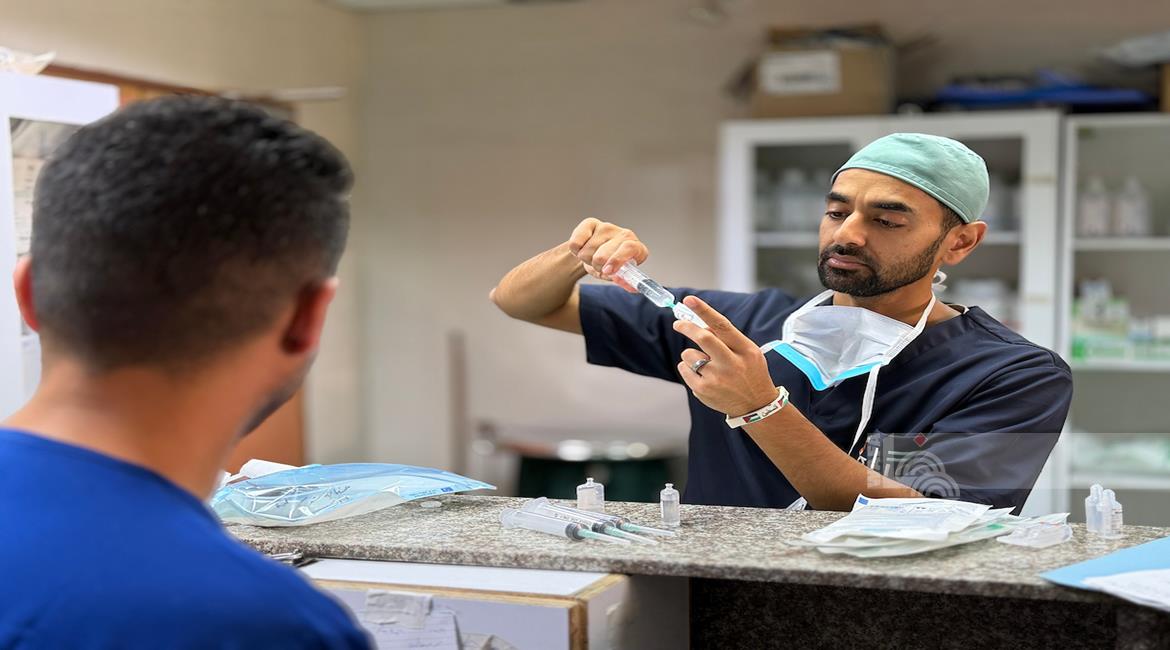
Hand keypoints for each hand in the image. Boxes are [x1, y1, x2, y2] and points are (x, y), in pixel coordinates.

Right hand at [566, 218, 648, 289]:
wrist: (595, 253)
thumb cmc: (610, 265)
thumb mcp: (618, 276)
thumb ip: (624, 281)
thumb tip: (632, 287)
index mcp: (636, 247)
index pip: (629, 248)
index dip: (617, 260)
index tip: (607, 271)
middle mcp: (624, 234)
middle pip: (603, 254)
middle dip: (597, 266)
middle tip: (600, 267)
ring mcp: (607, 227)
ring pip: (587, 251)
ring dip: (586, 259)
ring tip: (592, 257)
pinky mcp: (590, 223)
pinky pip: (576, 243)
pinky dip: (576, 251)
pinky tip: (584, 248)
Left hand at [673, 296, 777, 416]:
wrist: (756, 406)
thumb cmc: (750, 373)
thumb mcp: (748, 352)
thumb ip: (727, 338)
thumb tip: (701, 326)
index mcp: (745, 350)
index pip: (722, 326)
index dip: (704, 311)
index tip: (689, 299)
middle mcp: (731, 364)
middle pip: (703, 337)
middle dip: (686, 327)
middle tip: (678, 323)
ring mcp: (716, 378)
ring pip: (689, 354)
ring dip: (691, 355)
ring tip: (705, 365)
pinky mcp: (703, 390)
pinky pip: (684, 369)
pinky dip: (688, 368)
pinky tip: (702, 376)